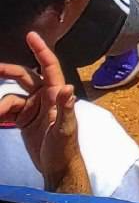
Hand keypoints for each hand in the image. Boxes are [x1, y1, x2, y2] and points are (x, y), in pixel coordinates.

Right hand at [0, 32, 88, 192]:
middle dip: (7, 72)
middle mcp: (45, 96)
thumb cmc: (65, 147)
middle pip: (24, 77)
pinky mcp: (24, 119)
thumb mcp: (65, 130)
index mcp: (56, 94)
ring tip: (0, 119)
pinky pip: (7, 111)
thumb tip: (67, 88)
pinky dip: (0, 114)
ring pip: (11, 98)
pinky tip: (0, 121)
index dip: (41, 50)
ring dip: (1, 107)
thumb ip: (65, 109)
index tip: (31, 36)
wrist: (56, 166)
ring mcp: (33, 107)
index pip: (49, 66)